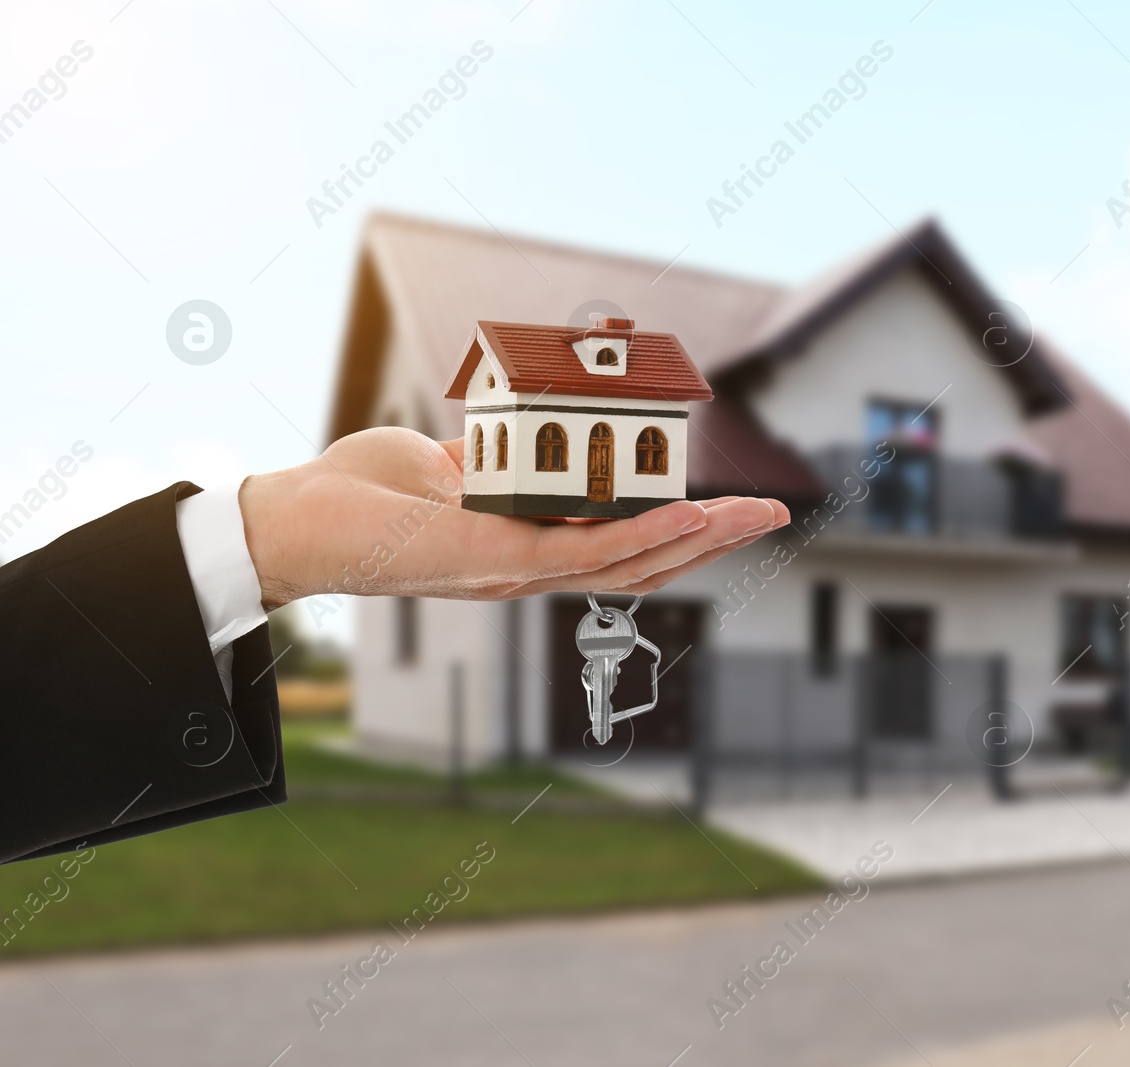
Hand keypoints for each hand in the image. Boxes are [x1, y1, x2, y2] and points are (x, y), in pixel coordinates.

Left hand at [237, 427, 787, 609]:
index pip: (621, 546)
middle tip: (777, 514)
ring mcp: (516, 572)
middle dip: (716, 541)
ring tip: (752, 517)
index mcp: (527, 547)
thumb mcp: (442, 462)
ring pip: (628, 564)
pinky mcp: (494, 562)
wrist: (293, 519)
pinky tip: (686, 516)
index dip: (681, 531)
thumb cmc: (360, 494)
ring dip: (697, 540)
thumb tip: (521, 431)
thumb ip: (492, 456)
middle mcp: (530, 570)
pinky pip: (582, 552)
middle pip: (644, 563)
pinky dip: (640, 534)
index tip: (729, 506)